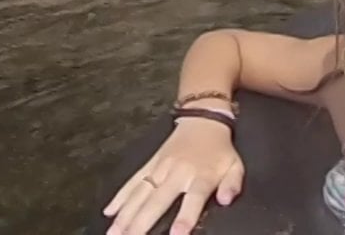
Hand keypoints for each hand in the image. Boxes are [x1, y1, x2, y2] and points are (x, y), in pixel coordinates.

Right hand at [102, 117, 244, 234]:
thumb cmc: (219, 150)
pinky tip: (109, 211)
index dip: (185, 217)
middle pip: (157, 200)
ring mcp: (160, 167)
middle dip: (142, 223)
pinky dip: (120, 197)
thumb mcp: (235, 165)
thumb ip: (233, 184)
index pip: (193, 198)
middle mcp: (177, 172)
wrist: (203, 121)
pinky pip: (133, 181)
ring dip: (125, 214)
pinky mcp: (150, 164)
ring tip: (113, 233)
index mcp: (201, 174)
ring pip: (140, 194)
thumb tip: (226, 199)